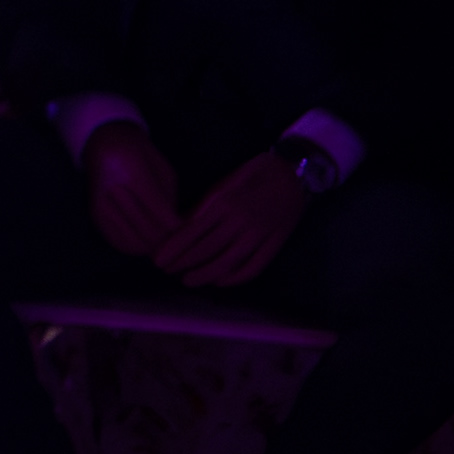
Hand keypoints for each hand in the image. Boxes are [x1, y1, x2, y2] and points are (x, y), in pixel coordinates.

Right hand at [79, 119, 183, 258]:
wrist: (104, 143)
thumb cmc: (141, 154)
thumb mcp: (164, 170)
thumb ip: (171, 201)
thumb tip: (178, 232)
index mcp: (134, 175)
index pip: (162, 215)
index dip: (181, 230)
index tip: (192, 234)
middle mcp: (112, 192)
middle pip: (149, 232)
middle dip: (170, 242)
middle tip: (182, 242)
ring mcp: (100, 206)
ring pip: (134, 243)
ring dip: (153, 247)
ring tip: (165, 243)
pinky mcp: (94, 216)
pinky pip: (118, 243)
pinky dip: (136, 247)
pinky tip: (146, 242)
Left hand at [154, 149, 310, 288]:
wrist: (295, 173)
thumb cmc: (255, 173)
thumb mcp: (224, 182)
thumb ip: (205, 205)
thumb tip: (181, 226)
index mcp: (224, 202)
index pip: (191, 232)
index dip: (173, 248)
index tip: (158, 259)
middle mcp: (240, 221)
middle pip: (206, 249)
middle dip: (182, 263)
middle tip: (166, 271)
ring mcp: (259, 234)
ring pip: (227, 262)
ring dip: (205, 274)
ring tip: (187, 281)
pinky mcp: (275, 243)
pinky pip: (254, 266)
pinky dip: (236, 277)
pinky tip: (221, 281)